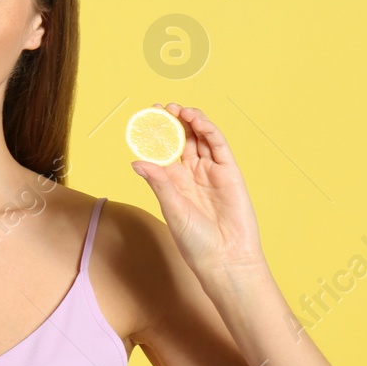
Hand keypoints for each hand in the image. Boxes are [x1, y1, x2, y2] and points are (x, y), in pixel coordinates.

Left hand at [131, 103, 266, 273]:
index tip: (146, 117)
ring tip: (179, 110)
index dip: (156, 133)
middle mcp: (191, 174)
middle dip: (173, 121)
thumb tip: (136, 161)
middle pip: (182, 139)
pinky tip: (198, 121)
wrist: (225, 257)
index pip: (163, 151)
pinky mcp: (229, 172)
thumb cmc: (196, 241)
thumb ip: (159, 183)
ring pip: (200, 138)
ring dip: (191, 121)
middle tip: (163, 108)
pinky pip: (219, 146)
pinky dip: (210, 131)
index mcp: (173, 182)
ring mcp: (211, 171)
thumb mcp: (172, 209)